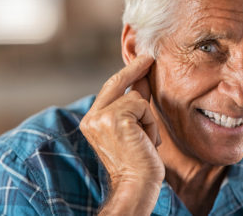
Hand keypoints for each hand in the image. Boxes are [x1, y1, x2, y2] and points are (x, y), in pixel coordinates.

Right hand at [80, 54, 164, 214]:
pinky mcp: (115, 119)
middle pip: (116, 82)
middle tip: (148, 58)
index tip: (140, 61)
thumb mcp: (133, 128)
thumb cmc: (137, 160)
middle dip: (135, 68)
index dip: (126, 73)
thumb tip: (141, 79)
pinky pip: (142, 106)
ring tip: (146, 139)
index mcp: (92, 120)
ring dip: (148, 118)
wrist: (136, 184)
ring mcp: (101, 117)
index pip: (109, 89)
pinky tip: (147, 141)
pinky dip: (150, 123)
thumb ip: (133, 103)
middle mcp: (91, 117)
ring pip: (135, 97)